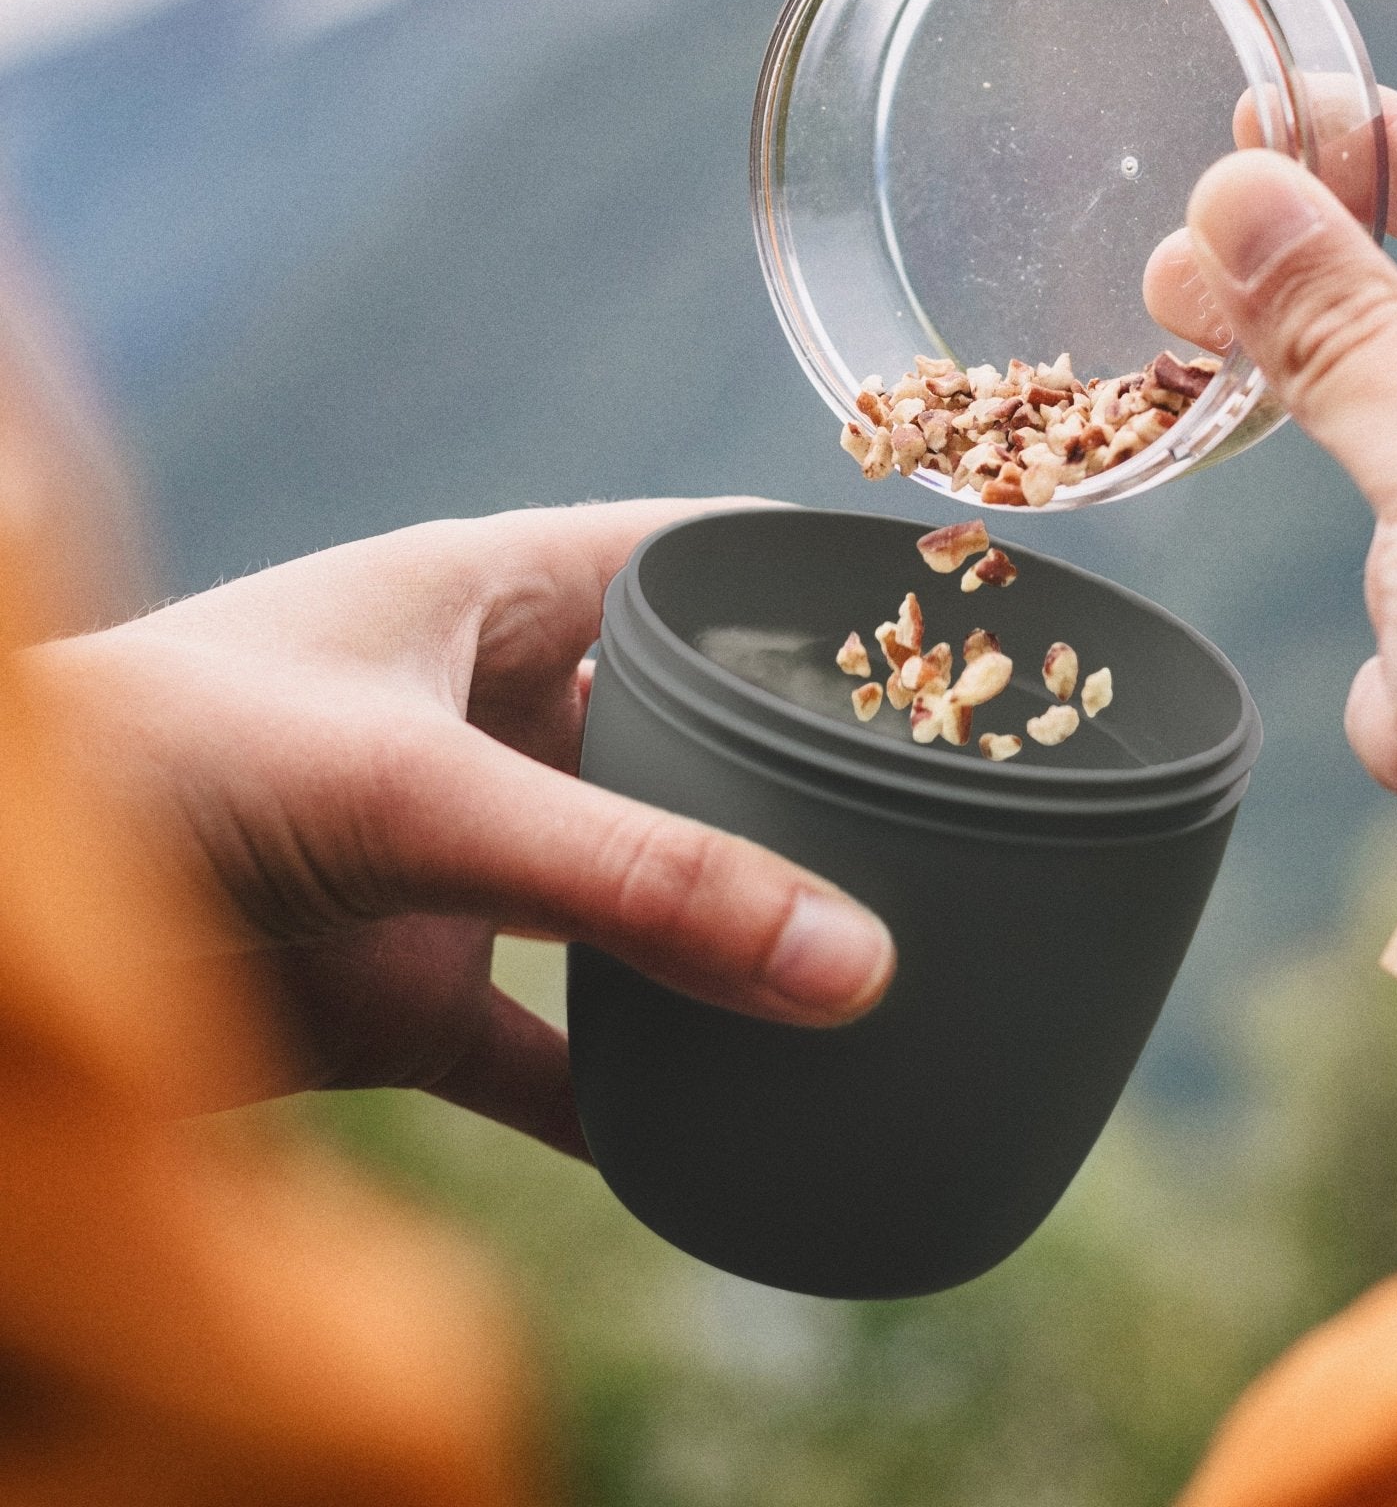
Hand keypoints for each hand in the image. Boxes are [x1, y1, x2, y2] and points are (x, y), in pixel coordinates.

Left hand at [30, 501, 896, 1155]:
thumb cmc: (159, 768)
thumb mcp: (418, 797)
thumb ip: (635, 881)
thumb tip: (852, 962)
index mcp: (490, 597)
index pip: (689, 557)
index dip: (806, 581)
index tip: (946, 628)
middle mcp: (483, 718)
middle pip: (681, 737)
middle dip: (788, 783)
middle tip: (937, 822)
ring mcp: (449, 860)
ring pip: (628, 894)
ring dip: (718, 938)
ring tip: (861, 967)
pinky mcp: (405, 994)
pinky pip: (552, 1051)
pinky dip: (624, 1094)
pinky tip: (713, 1130)